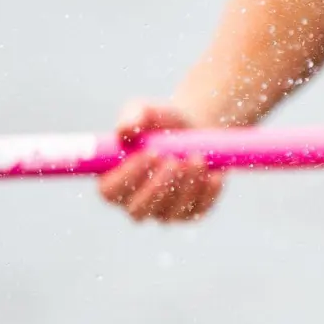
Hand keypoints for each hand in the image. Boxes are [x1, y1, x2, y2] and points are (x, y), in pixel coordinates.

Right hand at [97, 101, 222, 221]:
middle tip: (173, 160)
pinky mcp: (190, 212)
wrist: (194, 129)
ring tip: (197, 156)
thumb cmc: (160, 122)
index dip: (128, 176)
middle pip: (139, 209)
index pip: (110, 191)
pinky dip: (207, 192)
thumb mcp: (144, 111)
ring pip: (171, 212)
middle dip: (157, 185)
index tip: (150, 153)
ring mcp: (164, 211)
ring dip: (186, 185)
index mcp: (114, 181)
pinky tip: (213, 173)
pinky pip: (197, 210)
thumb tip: (126, 129)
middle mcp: (135, 203)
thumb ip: (132, 117)